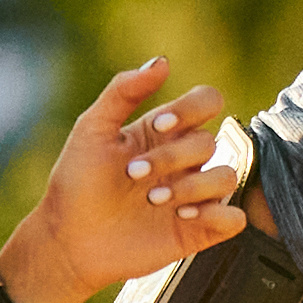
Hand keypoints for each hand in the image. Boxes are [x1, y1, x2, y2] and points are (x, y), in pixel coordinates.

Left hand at [4, 59, 246, 302]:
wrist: (68, 240)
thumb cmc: (76, 184)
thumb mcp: (92, 129)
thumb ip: (124, 91)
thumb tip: (162, 61)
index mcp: (163, 132)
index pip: (206, 102)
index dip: (190, 109)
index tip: (158, 127)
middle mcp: (183, 160)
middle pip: (210, 142)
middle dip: (172, 157)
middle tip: (134, 176)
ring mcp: (192, 195)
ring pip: (227, 177)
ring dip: (193, 187)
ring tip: (155, 201)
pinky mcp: (198, 230)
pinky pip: (234, 218)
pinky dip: (218, 215)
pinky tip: (182, 217)